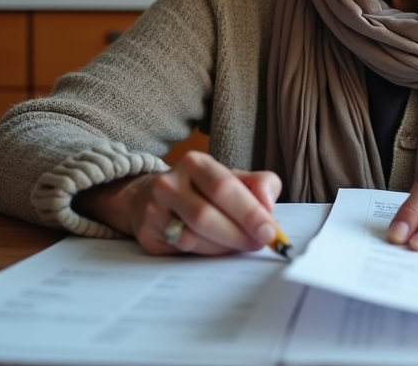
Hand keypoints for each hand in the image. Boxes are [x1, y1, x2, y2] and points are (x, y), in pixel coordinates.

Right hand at [73, 151, 282, 255]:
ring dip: (223, 247)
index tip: (270, 231)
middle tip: (258, 244)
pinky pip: (182, 251)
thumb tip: (268, 206)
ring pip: (193, 238)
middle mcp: (169, 183)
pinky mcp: (147, 234)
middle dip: (238, 235)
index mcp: (194, 163)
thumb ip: (259, 185)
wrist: (150, 196)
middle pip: (206, 216)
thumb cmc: (201, 189)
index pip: (224, 188)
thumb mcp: (231, 178)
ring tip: (239, 245)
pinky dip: (206, 253)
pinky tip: (217, 248)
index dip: (249, 212)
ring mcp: (154, 210)